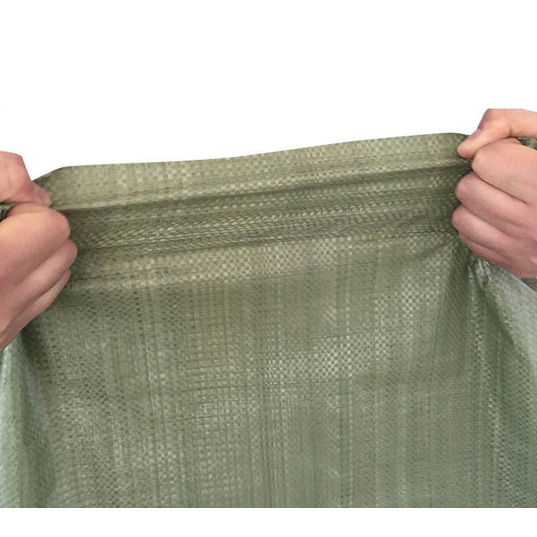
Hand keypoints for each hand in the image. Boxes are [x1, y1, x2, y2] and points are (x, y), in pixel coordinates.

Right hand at [0, 152, 76, 350]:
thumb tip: (30, 182)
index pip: (50, 224)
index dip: (27, 203)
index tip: (7, 202)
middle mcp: (1, 300)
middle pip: (63, 248)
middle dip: (37, 225)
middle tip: (3, 222)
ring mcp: (3, 322)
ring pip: (59, 275)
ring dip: (39, 251)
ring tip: (4, 243)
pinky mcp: (2, 336)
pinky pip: (42, 300)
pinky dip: (33, 278)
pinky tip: (4, 267)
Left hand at [453, 108, 536, 278]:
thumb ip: (512, 123)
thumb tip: (467, 146)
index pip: (485, 159)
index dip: (499, 150)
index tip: (517, 154)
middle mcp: (535, 221)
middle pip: (468, 188)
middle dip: (485, 176)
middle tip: (513, 176)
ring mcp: (524, 247)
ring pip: (461, 216)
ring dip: (478, 203)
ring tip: (508, 197)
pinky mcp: (516, 264)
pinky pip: (468, 240)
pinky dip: (481, 226)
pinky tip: (506, 217)